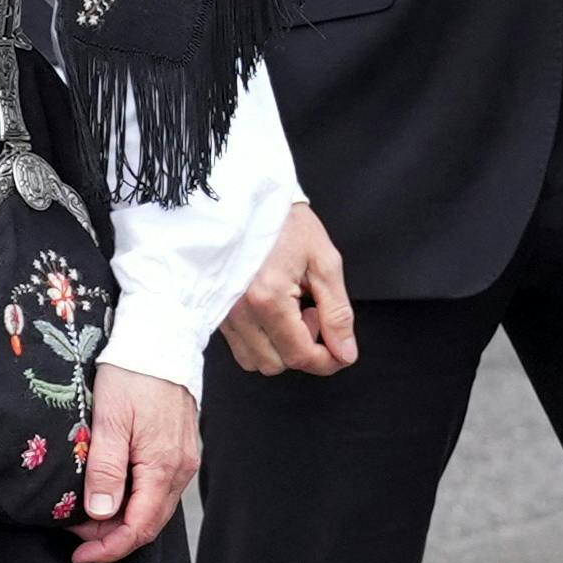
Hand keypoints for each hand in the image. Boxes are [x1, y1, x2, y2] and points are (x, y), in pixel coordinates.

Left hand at [75, 362, 198, 562]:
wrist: (161, 339)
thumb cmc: (133, 374)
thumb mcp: (109, 420)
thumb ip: (105, 469)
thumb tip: (99, 513)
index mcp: (163, 466)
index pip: (139, 527)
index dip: (109, 548)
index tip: (80, 555)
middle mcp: (180, 469)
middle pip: (149, 524)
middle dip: (112, 538)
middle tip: (76, 537)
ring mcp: (183, 460)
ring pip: (154, 508)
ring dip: (122, 520)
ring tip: (87, 516)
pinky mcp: (179, 450)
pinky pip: (158, 490)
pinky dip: (134, 501)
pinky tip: (111, 492)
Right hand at [219, 200, 355, 377]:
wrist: (249, 198)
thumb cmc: (287, 223)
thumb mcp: (325, 263)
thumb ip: (338, 313)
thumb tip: (345, 353)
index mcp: (268, 297)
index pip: (300, 356)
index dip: (328, 361)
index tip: (341, 350)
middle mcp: (239, 310)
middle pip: (277, 364)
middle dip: (303, 350)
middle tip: (313, 314)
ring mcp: (223, 312)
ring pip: (255, 360)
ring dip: (280, 348)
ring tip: (292, 311)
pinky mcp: (216, 310)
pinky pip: (240, 345)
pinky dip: (262, 339)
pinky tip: (274, 312)